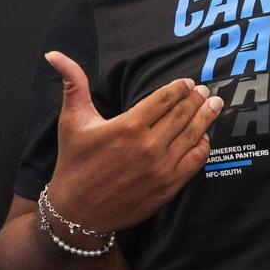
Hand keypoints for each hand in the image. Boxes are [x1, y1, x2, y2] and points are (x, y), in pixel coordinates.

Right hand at [42, 50, 221, 233]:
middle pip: (183, 114)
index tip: (188, 83)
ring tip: (215, 105)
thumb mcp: (71, 122)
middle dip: (197, 100)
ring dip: (207, 117)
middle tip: (205, 91)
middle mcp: (148, 146)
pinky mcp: (168, 187)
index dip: (180, 88)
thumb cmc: (74, 164)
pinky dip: (204, 145)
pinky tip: (205, 136)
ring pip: (193, 135)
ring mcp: (161, 168)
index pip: (164, 99)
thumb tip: (55, 54)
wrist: (76, 215)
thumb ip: (73, 85)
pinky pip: (195, 161)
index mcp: (127, 127)